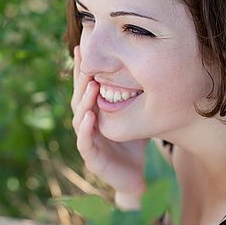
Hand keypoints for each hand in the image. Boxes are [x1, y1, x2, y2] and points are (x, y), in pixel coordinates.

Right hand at [71, 45, 148, 196]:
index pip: (85, 88)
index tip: (81, 46)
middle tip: (84, 58)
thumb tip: (146, 67)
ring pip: (79, 118)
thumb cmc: (134, 146)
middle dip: (80, 78)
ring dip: (84, 100)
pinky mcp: (92, 159)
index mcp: (95, 113)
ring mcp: (88, 142)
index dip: (82, 68)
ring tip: (91, 84)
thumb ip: (134, 97)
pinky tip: (90, 116)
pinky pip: (84, 142)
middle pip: (79, 98)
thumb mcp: (136, 116)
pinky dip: (85, 129)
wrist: (136, 178)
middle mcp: (87, 125)